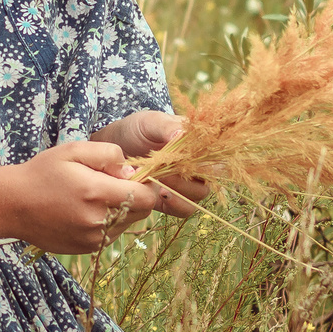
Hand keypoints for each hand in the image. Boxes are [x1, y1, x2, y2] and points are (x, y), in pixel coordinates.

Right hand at [0, 141, 156, 253]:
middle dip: (135, 197)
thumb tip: (132, 170)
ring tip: (95, 198)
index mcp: (97, 193)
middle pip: (141, 212)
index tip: (133, 177)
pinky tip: (86, 211)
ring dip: (121, 211)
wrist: (13, 205)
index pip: (147, 197)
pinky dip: (107, 223)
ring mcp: (93, 239)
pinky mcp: (87, 249)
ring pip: (127, 224)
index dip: (146, 185)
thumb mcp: (73, 150)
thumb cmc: (43, 172)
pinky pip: (111, 235)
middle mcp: (98, 220)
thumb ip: (109, 154)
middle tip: (112, 184)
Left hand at [94, 110, 208, 218]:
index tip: (185, 157)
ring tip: (161, 182)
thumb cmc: (138, 129)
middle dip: (191, 176)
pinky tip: (161, 194)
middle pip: (210, 178)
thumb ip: (167, 127)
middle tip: (168, 171)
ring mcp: (185, 184)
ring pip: (199, 195)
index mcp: (199, 145)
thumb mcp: (151, 122)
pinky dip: (177, 204)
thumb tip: (181, 134)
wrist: (116, 145)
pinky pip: (184, 209)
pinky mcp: (171, 199)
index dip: (206, 159)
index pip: (216, 155)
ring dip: (183, 191)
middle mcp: (197, 166)